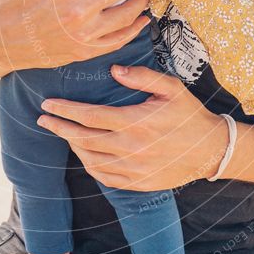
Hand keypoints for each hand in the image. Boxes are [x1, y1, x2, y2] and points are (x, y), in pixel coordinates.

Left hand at [37, 65, 227, 190]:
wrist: (210, 151)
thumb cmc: (189, 115)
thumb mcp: (171, 88)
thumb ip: (142, 76)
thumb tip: (113, 70)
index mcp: (136, 122)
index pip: (89, 116)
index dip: (65, 110)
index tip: (48, 104)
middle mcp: (131, 148)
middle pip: (83, 139)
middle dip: (59, 127)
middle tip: (43, 119)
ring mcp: (133, 169)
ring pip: (90, 159)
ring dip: (73, 145)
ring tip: (64, 132)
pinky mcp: (137, 183)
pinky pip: (104, 177)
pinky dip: (89, 164)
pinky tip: (84, 153)